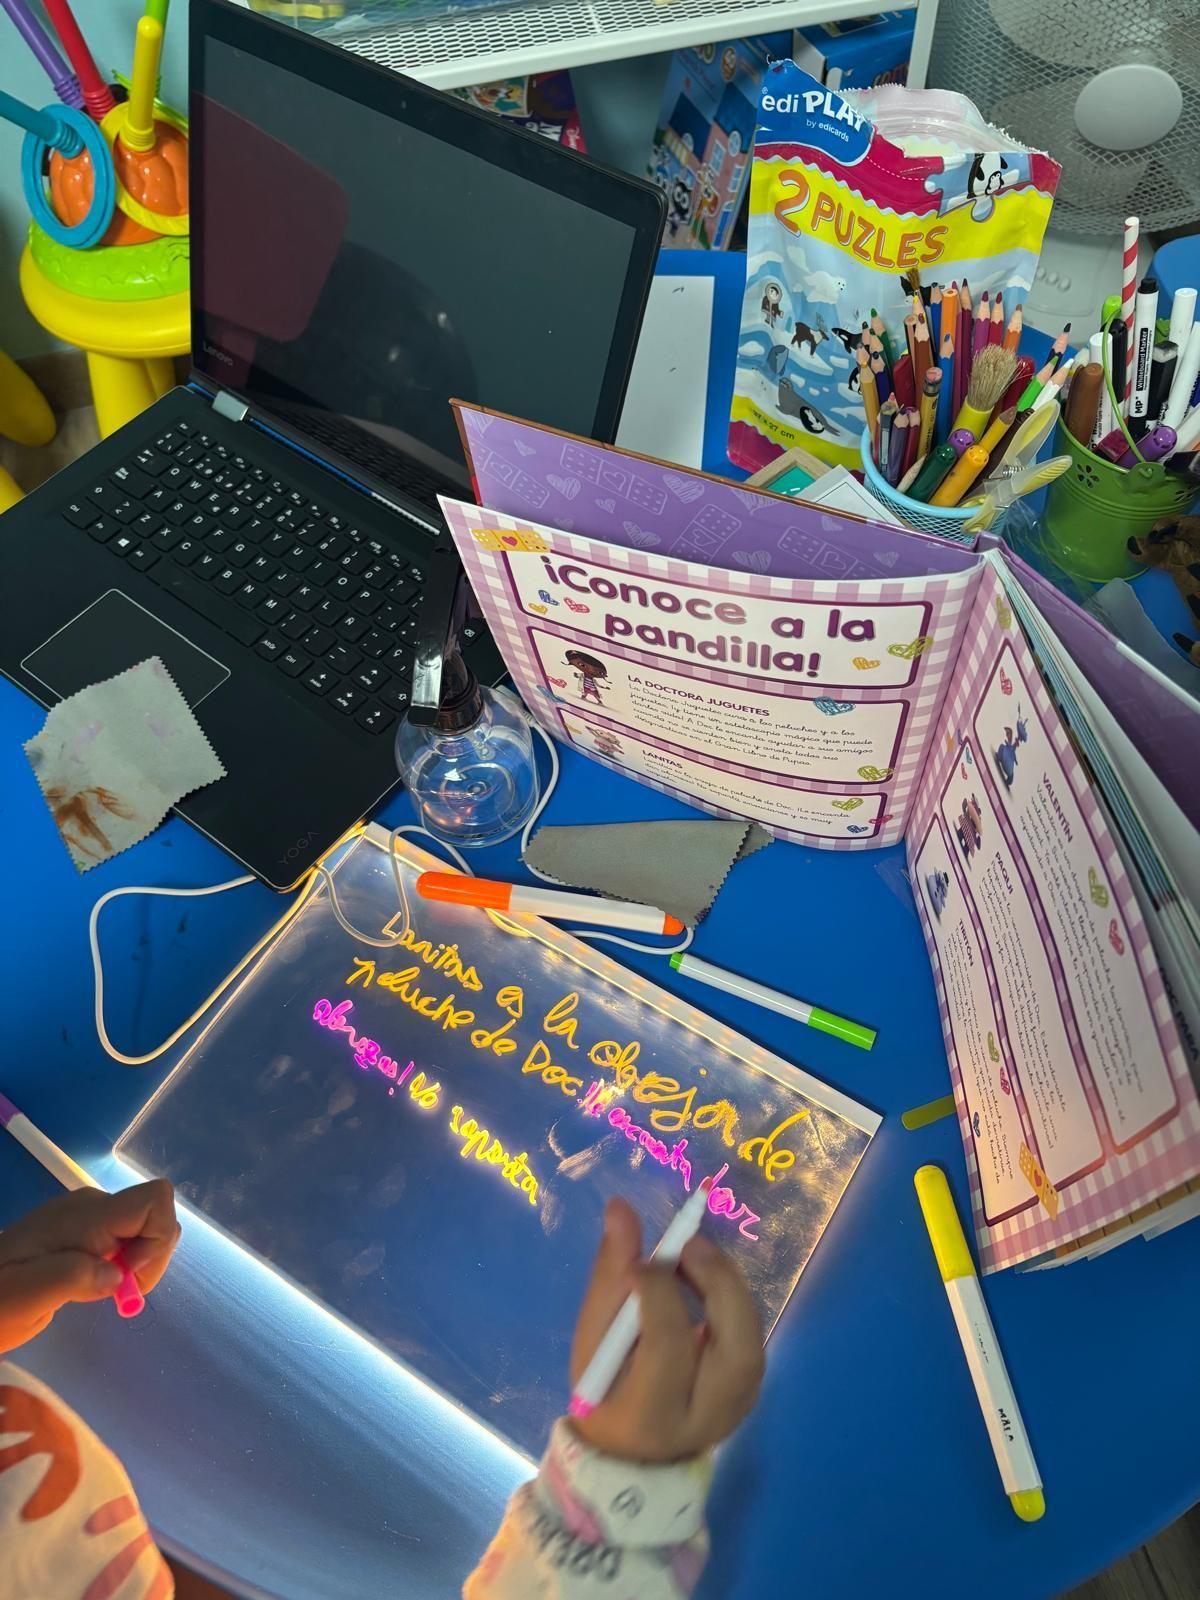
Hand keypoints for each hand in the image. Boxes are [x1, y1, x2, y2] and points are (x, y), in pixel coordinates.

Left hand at [0, 1180, 179, 1353]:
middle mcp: (94, 1206)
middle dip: (151, 1258)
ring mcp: (91, 1216)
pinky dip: (127, 1264)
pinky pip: (130, 1237)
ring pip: (147, 1228)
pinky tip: (97, 1282)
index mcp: (85, 1215)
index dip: (157, 1238)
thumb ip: (73, 1278)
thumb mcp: (26, 1295)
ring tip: (101, 1289)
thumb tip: (117, 1274)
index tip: (128, 1275)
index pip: (154, 1198)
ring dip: (139, 1263)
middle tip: (115, 1293)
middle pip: (156, 1216)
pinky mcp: (88, 1229)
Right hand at [569, 1197, 763, 1463]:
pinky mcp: (749, 1390)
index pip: (670, 1347)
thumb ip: (611, 1273)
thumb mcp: (592, 1337)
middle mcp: (706, 1417)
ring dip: (726, 1285)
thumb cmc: (603, 1390)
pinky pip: (749, 1335)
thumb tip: (621, 1207)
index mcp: (652, 1413)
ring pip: (751, 1339)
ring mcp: (736, 1407)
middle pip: (736, 1350)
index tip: (641, 1260)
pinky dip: (729, 1298)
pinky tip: (700, 1277)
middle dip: (719, 1285)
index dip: (659, 1294)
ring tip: (690, 1255)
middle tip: (688, 1243)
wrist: (634, 1452)